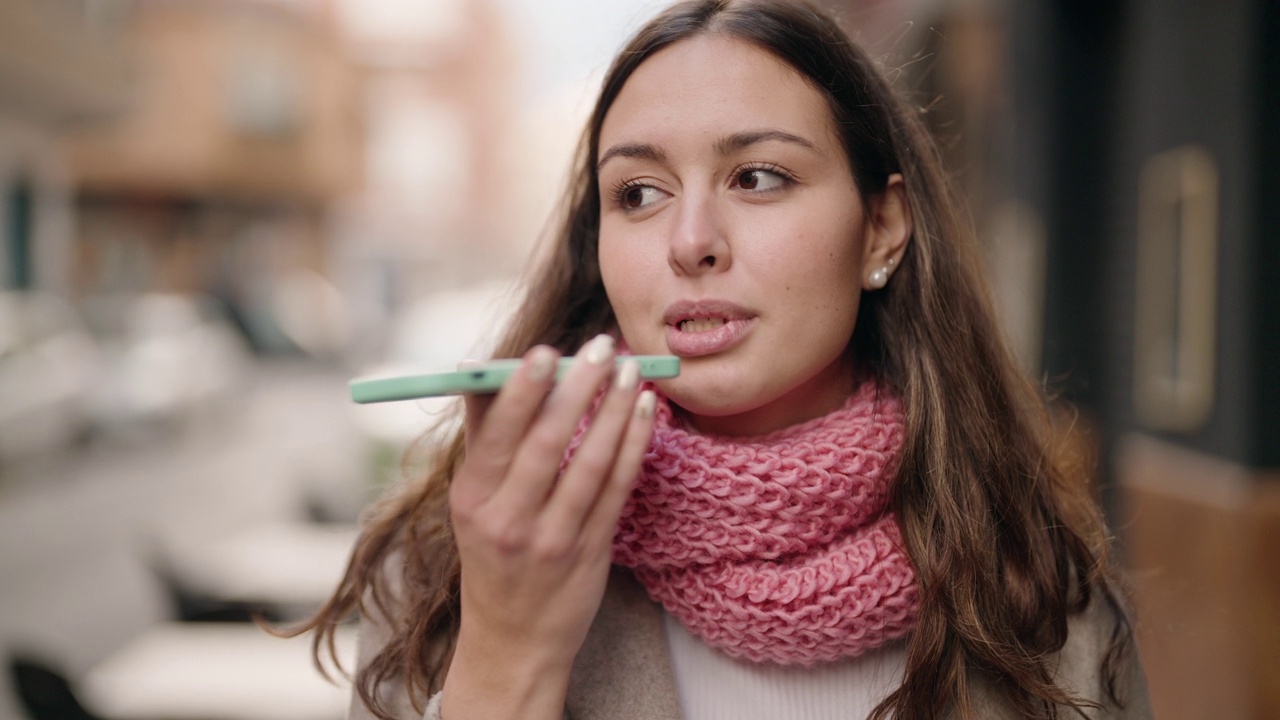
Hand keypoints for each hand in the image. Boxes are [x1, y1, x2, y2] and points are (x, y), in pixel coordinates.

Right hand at [441, 334, 654, 719]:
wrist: (515, 641)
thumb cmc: (492, 553)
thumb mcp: (472, 500)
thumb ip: (481, 435)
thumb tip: (479, 368)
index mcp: (471, 500)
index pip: (498, 437)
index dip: (522, 392)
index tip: (545, 352)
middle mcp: (508, 521)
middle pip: (546, 444)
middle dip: (576, 390)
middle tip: (600, 348)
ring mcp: (554, 540)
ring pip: (590, 464)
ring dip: (613, 411)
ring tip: (629, 371)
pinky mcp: (593, 552)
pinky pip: (618, 488)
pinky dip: (633, 445)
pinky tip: (643, 410)